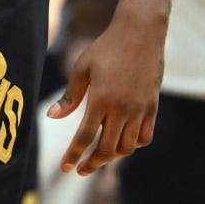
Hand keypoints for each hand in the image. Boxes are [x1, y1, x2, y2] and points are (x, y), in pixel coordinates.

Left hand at [46, 8, 164, 175]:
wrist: (140, 34)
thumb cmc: (106, 48)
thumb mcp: (82, 68)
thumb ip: (69, 96)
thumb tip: (52, 117)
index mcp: (100, 99)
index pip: (84, 137)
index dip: (74, 155)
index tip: (65, 168)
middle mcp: (122, 109)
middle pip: (107, 149)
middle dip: (92, 163)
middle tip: (81, 169)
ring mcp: (140, 110)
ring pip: (127, 147)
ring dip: (112, 157)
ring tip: (99, 157)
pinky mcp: (152, 107)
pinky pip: (145, 137)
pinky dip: (133, 145)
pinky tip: (122, 143)